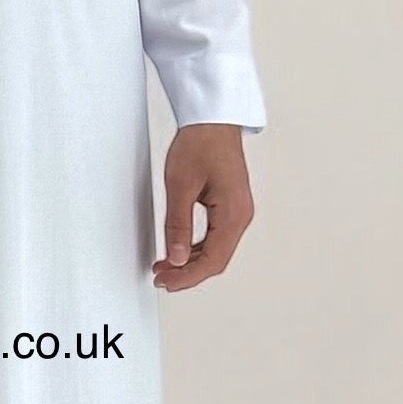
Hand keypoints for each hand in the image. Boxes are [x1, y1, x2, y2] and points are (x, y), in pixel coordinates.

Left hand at [153, 123, 253, 291]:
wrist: (211, 121)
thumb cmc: (201, 144)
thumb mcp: (180, 186)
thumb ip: (177, 225)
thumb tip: (175, 257)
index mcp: (233, 214)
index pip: (212, 260)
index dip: (187, 276)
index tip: (166, 282)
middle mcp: (241, 216)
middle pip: (216, 260)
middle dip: (188, 273)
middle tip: (162, 278)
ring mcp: (237, 212)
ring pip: (216, 250)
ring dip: (191, 262)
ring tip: (165, 267)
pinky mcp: (229, 206)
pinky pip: (215, 237)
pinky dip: (196, 248)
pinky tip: (178, 251)